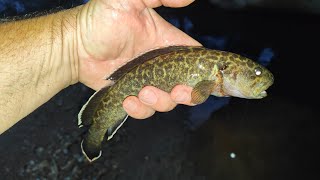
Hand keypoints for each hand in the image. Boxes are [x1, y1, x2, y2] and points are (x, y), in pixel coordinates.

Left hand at [76, 0, 200, 118]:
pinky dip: (140, 110)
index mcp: (167, 43)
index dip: (205, 70)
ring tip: (143, 92)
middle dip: (187, 94)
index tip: (207, 80)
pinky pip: (144, 110)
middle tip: (177, 92)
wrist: (75, 45)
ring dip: (160, 101)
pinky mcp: (133, 95)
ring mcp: (147, 82)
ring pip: (167, 101)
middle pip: (187, 86)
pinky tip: (128, 100)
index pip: (195, 58)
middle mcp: (161, 65)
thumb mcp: (128, 0)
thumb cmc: (99, 20)